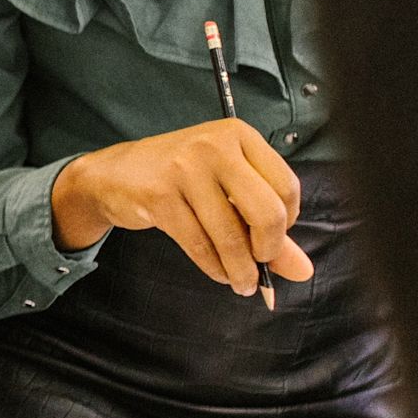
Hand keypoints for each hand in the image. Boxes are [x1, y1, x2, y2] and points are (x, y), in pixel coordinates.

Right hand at [51, 119, 314, 295]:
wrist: (113, 174)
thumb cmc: (179, 179)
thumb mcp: (227, 191)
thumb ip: (268, 228)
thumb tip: (303, 270)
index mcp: (239, 135)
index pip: (286, 186)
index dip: (286, 223)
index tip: (271, 238)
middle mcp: (215, 145)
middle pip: (265, 211)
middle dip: (268, 250)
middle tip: (260, 264)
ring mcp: (185, 168)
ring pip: (230, 235)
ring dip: (239, 269)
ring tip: (241, 282)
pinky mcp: (159, 195)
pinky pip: (199, 244)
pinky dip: (214, 267)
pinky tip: (219, 273)